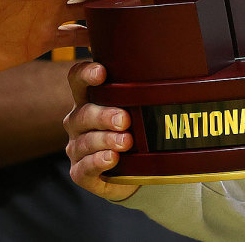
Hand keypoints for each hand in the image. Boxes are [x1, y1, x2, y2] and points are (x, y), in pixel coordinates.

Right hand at [64, 60, 136, 200]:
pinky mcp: (80, 172)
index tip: (101, 72)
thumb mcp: (142, 108)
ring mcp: (77, 148)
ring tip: (126, 142)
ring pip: (86, 141)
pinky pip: (83, 168)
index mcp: (90, 99)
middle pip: (84, 113)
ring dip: (106, 140)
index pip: (78, 80)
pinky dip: (97, 162)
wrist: (135, 169)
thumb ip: (143, 93)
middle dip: (105, 116)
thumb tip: (167, 79)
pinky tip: (111, 158)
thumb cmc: (137, 131)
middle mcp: (79, 122)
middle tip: (125, 120)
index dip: (86, 74)